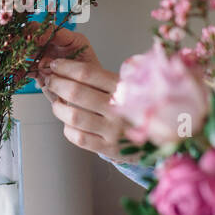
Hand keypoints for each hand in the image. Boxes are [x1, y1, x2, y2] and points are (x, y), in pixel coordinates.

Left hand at [28, 26, 129, 162]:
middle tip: (51, 81)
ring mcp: (114, 131)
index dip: (66, 67)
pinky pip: (79, 138)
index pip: (88, 73)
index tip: (55, 65)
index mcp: (126, 88)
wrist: (164, 138)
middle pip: (76, 92)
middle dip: (57, 84)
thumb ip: (109, 79)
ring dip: (58, 108)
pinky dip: (68, 128)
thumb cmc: (140, 108)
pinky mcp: (110, 149)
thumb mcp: (134, 88)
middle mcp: (120, 109)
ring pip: (74, 116)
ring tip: (57, 103)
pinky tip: (69, 123)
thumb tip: (72, 68)